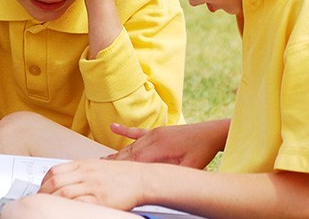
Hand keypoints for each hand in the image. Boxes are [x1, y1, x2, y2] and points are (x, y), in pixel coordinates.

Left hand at [38, 159, 143, 210]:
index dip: (43, 182)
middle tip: (40, 202)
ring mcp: (93, 186)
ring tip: (50, 209)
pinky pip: (80, 204)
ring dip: (53, 202)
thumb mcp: (96, 166)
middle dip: (43, 194)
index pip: (54, 171)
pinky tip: (66, 211)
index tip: (41, 190)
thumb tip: (63, 180)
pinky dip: (69, 208)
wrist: (141, 178)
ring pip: (64, 193)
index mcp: (83, 164)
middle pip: (55, 183)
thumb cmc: (120, 174)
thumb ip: (79, 171)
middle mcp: (86, 173)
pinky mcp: (102, 199)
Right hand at [105, 120, 228, 168]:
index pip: (134, 161)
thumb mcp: (189, 167)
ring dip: (116, 153)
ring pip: (130, 145)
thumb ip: (171, 173)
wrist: (210, 133)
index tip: (106, 174)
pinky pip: (136, 132)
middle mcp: (152, 139)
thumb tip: (159, 181)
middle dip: (113, 163)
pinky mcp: (156, 131)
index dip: (120, 168)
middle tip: (98, 169)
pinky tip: (113, 127)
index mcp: (159, 149)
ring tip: (102, 159)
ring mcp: (153, 134)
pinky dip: (124, 131)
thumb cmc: (202, 150)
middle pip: (128, 154)